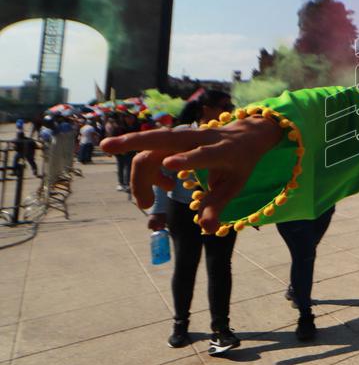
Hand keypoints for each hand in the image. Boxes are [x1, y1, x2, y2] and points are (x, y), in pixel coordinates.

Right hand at [100, 116, 283, 233]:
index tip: (169, 166)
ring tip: (146, 204)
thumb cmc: (240, 163)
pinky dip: (150, 172)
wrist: (246, 135)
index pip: (203, 154)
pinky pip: (153, 151)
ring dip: (140, 175)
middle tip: (106, 147)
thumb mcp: (235, 186)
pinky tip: (166, 186)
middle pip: (163, 138)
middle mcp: (199, 138)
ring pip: (152, 147)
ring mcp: (185, 136)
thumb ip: (217, 206)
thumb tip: (206, 230)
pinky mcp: (176, 138)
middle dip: (133, 140)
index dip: (187, 161)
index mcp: (221, 151)